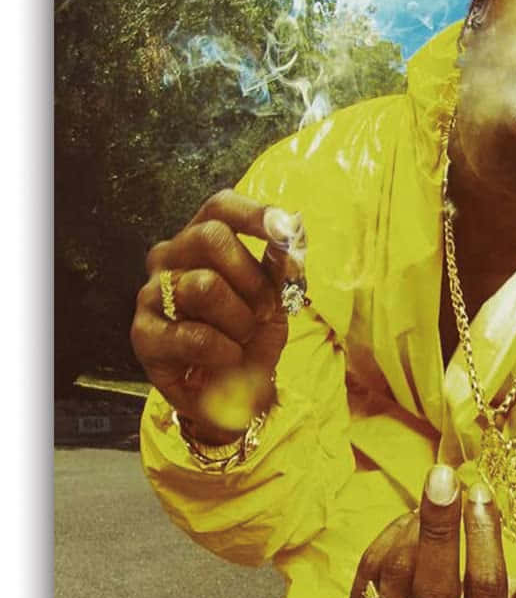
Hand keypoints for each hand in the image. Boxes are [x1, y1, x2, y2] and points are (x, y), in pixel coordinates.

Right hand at [131, 191, 298, 442]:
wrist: (236, 390)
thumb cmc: (250, 335)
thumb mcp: (276, 298)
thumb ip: (281, 266)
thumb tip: (291, 234)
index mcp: (201, 240)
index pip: (220, 207)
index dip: (253, 213)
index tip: (285, 229)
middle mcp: (169, 257)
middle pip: (211, 237)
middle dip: (253, 279)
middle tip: (265, 311)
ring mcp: (150, 293)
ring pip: (204, 285)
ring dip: (240, 319)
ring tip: (242, 337)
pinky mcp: (144, 334)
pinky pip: (194, 334)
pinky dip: (225, 350)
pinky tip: (228, 356)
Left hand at [347, 465, 515, 597]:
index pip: (487, 593)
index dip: (485, 540)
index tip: (483, 493)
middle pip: (435, 590)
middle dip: (440, 528)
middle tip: (444, 477)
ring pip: (398, 578)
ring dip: (415, 529)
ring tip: (434, 501)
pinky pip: (371, 572)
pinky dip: (391, 537)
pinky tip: (412, 522)